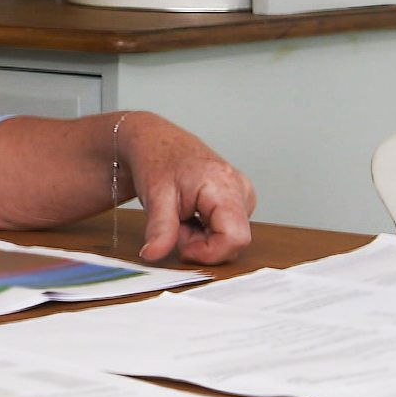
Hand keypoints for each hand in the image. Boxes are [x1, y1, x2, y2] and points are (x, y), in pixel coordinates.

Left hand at [118, 113, 255, 264]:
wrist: (157, 141)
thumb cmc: (158, 161)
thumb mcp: (155, 197)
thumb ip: (159, 230)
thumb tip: (153, 255)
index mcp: (225, 186)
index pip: (235, 239)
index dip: (208, 252)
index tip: (182, 246)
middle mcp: (241, 189)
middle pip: (232, 241)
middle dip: (201, 243)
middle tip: (177, 223)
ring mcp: (242, 194)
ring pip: (229, 238)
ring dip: (202, 237)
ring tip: (182, 216)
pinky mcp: (238, 200)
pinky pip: (227, 230)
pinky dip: (206, 230)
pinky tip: (192, 214)